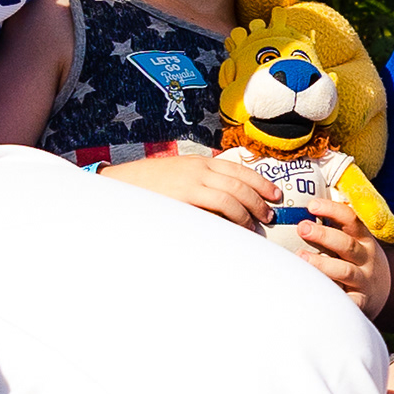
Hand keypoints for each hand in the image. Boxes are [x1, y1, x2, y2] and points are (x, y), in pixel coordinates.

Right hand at [100, 148, 274, 228]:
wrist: (119, 185)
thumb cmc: (149, 184)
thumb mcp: (179, 174)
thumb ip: (201, 181)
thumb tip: (227, 197)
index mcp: (199, 162)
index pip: (239, 169)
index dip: (261, 182)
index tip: (275, 195)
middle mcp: (198, 170)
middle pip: (239, 184)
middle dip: (258, 201)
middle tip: (268, 216)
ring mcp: (190, 185)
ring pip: (231, 199)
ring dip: (247, 214)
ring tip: (254, 228)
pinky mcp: (183, 202)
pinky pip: (215, 211)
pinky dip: (229, 222)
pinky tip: (234, 232)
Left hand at [285, 196, 387, 311]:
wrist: (379, 291)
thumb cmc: (357, 260)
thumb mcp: (355, 241)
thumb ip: (336, 228)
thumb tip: (304, 206)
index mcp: (364, 239)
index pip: (351, 219)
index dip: (332, 210)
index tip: (312, 205)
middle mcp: (366, 258)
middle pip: (346, 244)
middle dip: (324, 235)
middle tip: (302, 228)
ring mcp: (363, 280)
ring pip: (344, 271)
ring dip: (322, 264)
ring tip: (300, 257)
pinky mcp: (360, 301)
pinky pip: (347, 300)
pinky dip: (332, 297)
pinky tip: (314, 291)